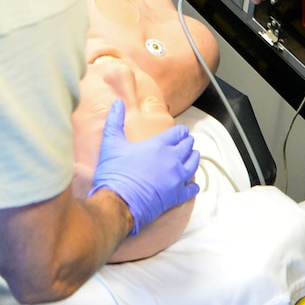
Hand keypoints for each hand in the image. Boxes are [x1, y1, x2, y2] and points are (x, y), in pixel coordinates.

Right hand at [91, 99, 197, 235]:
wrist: (118, 202)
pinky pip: (192, 189)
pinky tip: (192, 185)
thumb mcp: (111, 143)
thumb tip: (117, 103)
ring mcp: (177, 178)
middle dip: (188, 143)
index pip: (178, 134)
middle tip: (188, 143)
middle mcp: (172, 159)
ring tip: (193, 157)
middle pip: (188, 147)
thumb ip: (114, 120)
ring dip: (194, 159)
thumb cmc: (115, 172)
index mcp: (159, 145)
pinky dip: (193, 186)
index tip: (182, 131)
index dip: (181, 131)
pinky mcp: (177, 196)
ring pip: (193, 165)